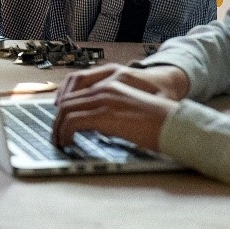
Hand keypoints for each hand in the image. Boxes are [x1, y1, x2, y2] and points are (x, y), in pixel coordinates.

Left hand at [51, 64, 189, 152]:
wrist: (174, 123)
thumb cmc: (158, 122)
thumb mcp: (129, 110)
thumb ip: (111, 112)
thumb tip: (97, 126)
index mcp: (110, 86)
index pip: (77, 94)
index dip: (65, 111)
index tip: (60, 124)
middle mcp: (104, 89)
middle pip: (67, 101)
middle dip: (57, 120)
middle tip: (55, 136)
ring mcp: (103, 100)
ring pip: (66, 110)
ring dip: (58, 128)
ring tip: (58, 142)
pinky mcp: (104, 114)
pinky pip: (73, 122)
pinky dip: (65, 132)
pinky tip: (67, 143)